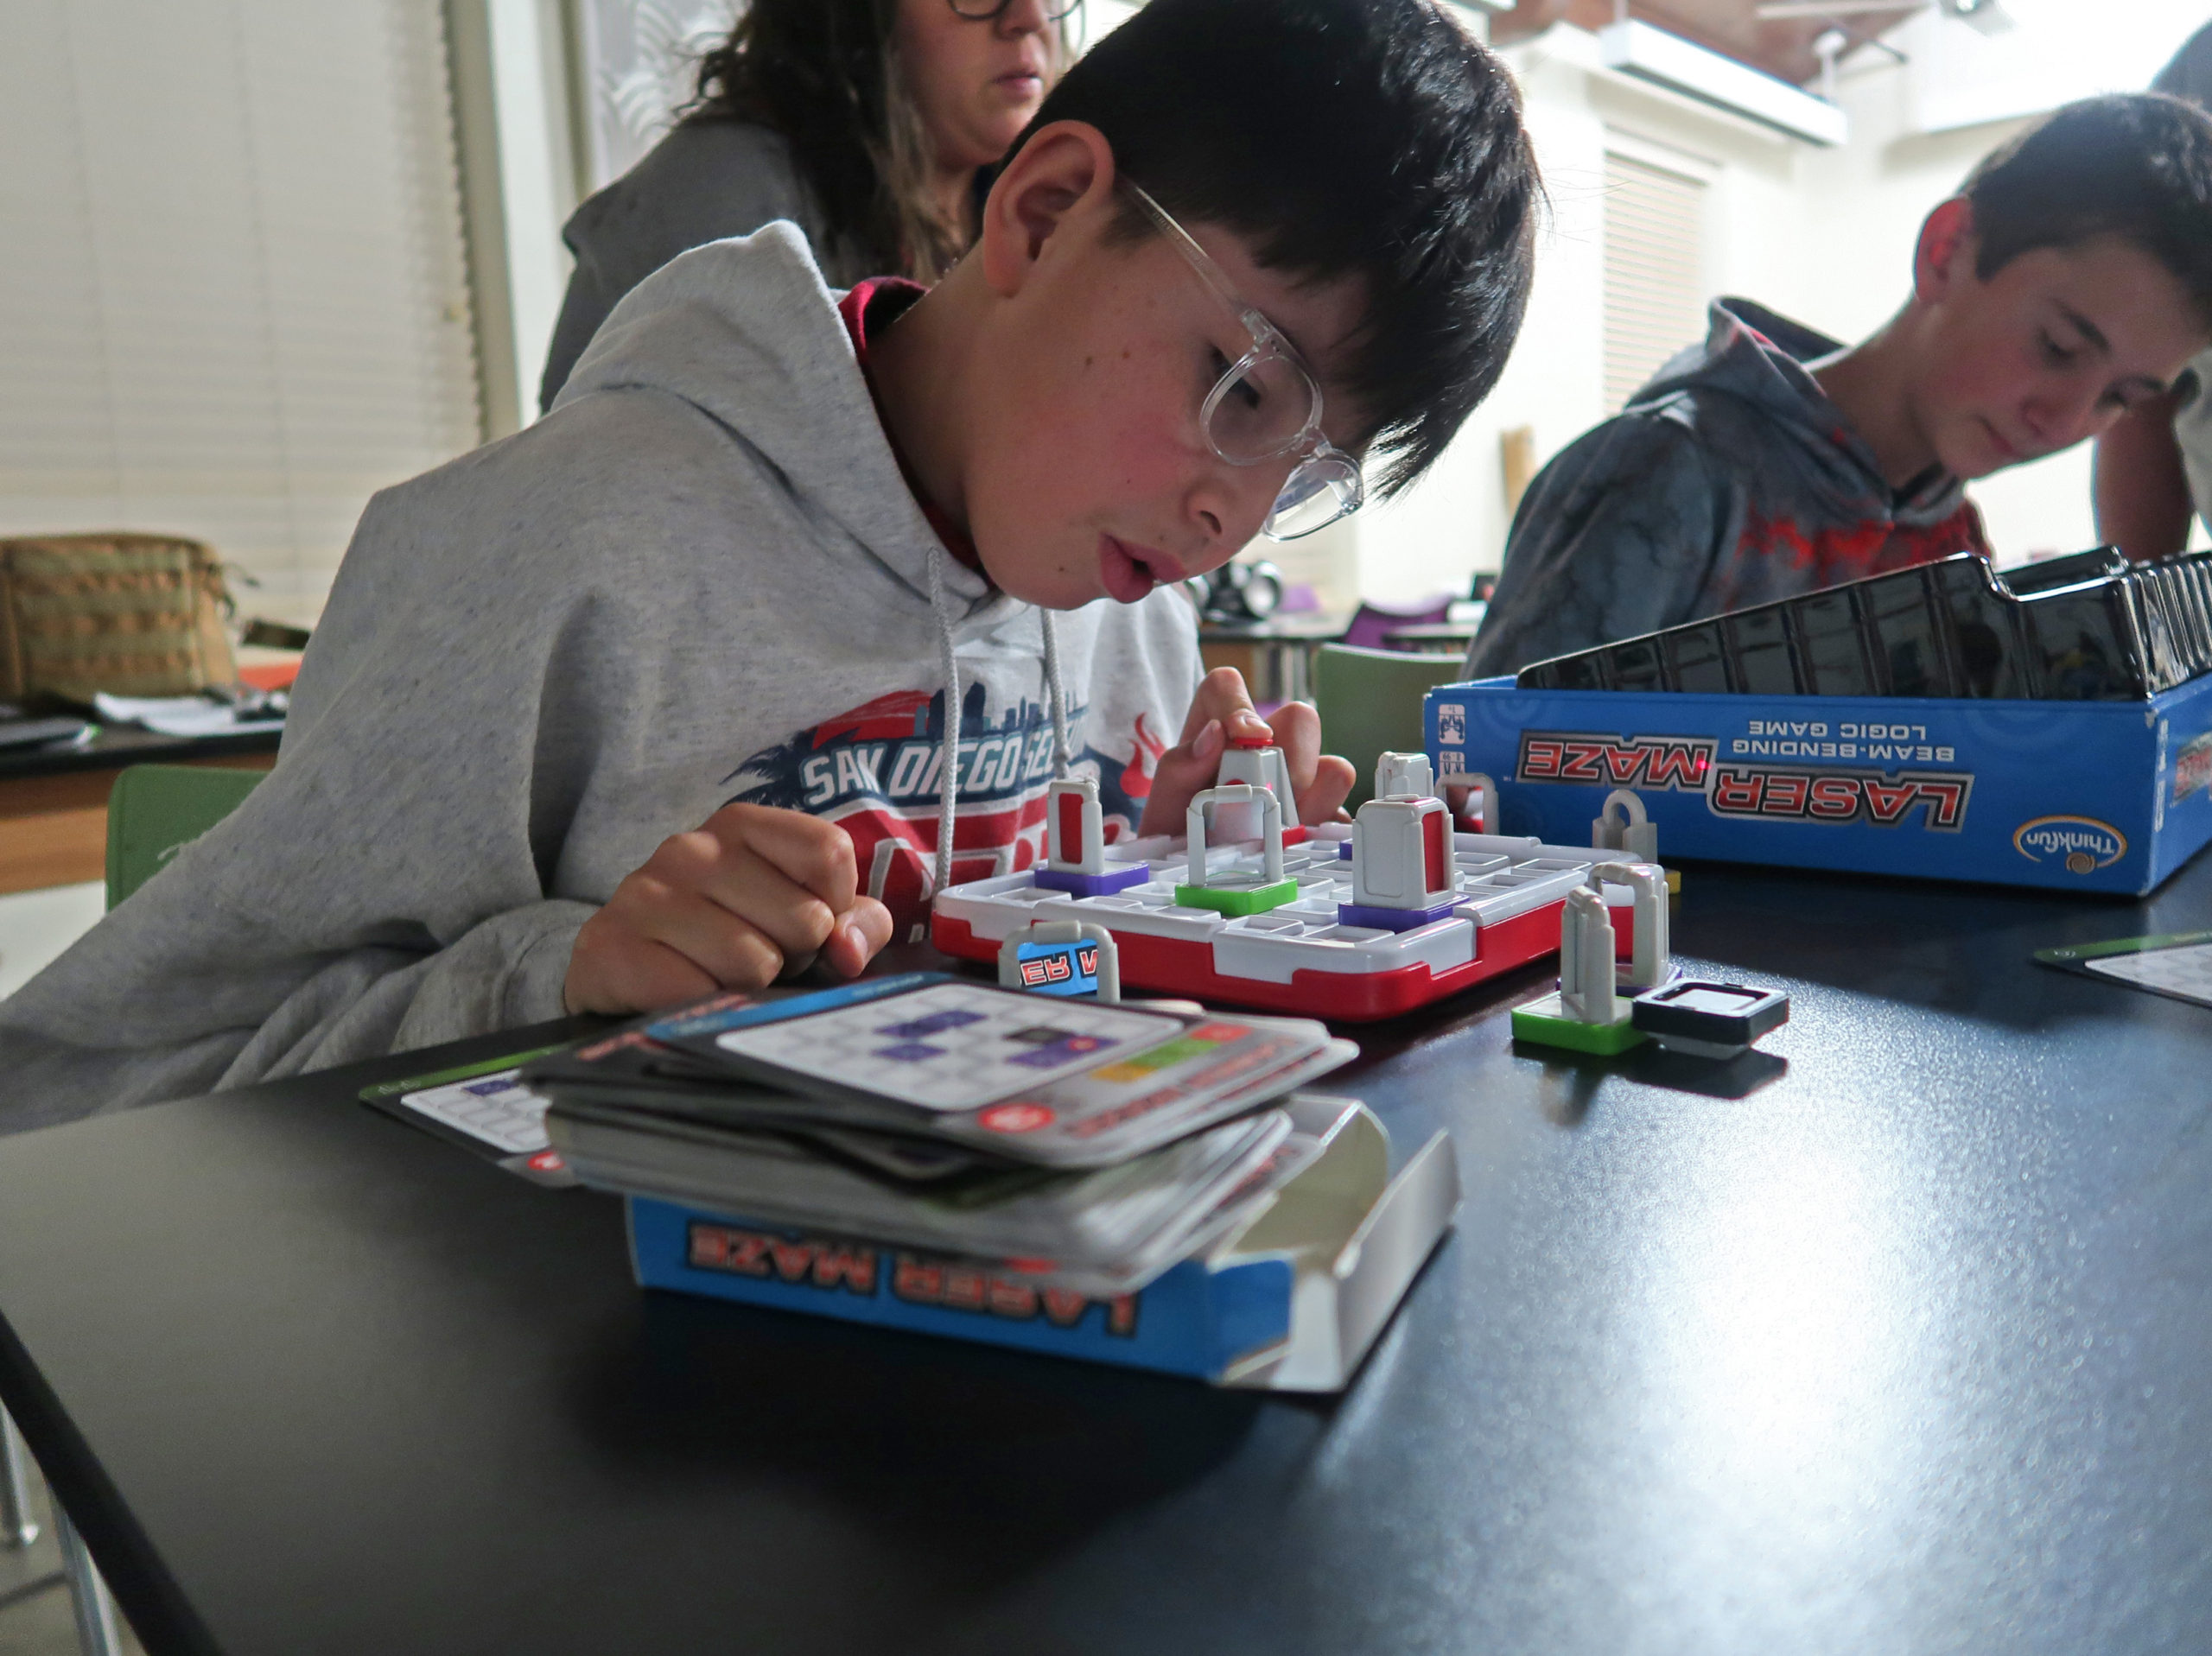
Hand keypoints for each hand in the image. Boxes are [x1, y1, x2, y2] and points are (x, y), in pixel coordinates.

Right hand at [565, 804, 893, 1015]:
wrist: (619, 973)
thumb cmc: (723, 941)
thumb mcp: (796, 919)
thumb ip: (853, 922)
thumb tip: (850, 949)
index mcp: (740, 825)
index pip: (830, 853)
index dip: (836, 905)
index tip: (807, 925)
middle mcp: (690, 848)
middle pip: (805, 918)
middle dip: (793, 955)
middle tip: (754, 957)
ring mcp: (646, 894)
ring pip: (755, 963)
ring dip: (749, 987)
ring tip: (717, 975)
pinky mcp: (612, 947)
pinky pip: (699, 996)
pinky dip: (704, 1008)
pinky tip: (682, 994)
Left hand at [1139, 667, 1354, 835]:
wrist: (1191, 869)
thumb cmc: (1178, 825)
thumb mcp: (1166, 800)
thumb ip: (1179, 765)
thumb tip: (1216, 733)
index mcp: (1221, 727)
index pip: (1227, 686)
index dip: (1239, 704)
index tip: (1244, 737)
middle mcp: (1267, 744)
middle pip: (1301, 718)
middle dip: (1291, 758)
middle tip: (1267, 795)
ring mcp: (1299, 779)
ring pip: (1333, 768)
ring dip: (1309, 801)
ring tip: (1276, 829)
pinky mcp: (1320, 815)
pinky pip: (1340, 814)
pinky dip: (1320, 830)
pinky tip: (1293, 845)